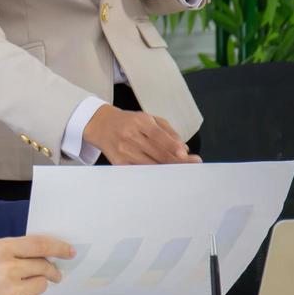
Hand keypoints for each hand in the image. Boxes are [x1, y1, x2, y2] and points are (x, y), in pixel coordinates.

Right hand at [0, 235, 73, 294]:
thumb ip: (12, 254)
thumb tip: (42, 257)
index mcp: (0, 250)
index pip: (40, 245)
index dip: (59, 247)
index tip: (69, 251)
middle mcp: (9, 269)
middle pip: (44, 267)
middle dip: (50, 272)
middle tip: (52, 275)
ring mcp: (13, 292)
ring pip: (41, 287)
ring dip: (33, 289)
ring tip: (12, 293)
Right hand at [83, 104, 201, 164]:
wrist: (100, 124)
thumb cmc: (128, 122)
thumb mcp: (147, 118)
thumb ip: (167, 131)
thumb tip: (183, 148)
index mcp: (139, 122)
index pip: (157, 135)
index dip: (171, 145)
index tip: (184, 154)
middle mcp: (131, 136)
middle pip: (157, 153)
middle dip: (177, 161)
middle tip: (193, 164)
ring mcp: (124, 151)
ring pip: (150, 165)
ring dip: (168, 170)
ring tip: (182, 171)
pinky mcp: (119, 163)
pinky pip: (139, 171)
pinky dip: (153, 175)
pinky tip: (164, 176)